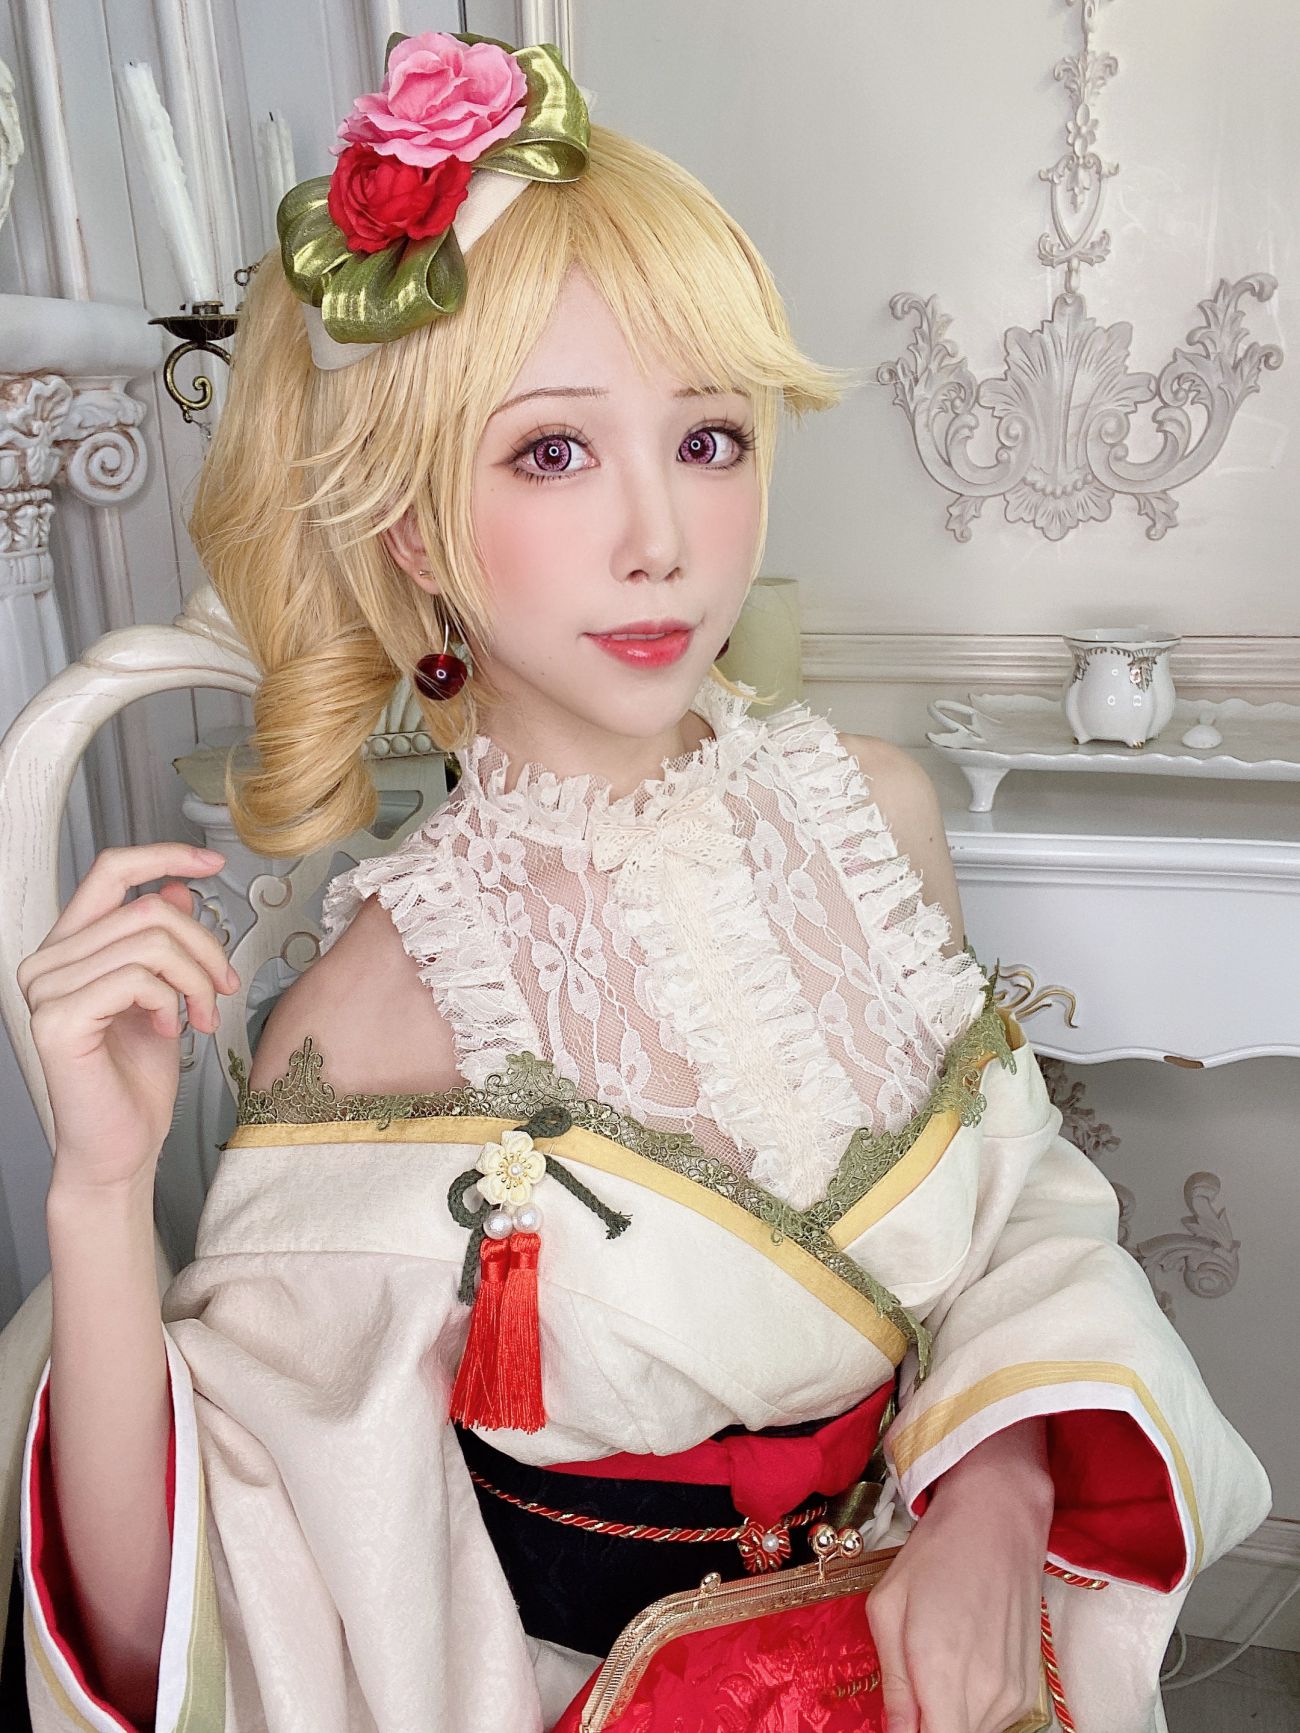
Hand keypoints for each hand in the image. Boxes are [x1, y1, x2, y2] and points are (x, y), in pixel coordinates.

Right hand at [18, 844, 238, 1193]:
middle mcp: (48, 961)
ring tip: (202, 1017)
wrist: (120, 1148)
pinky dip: (172, 1001)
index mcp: (70, 948)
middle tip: (224, 990)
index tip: (212, 863)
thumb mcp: (164, 996)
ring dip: (196, 980)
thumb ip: (161, 943)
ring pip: (152, 942)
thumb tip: (177, 888)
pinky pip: (139, 979)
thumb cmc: (137, 1082)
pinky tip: (170, 1031)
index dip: (164, 855)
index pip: (111, 871)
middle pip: (148, 909)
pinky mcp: (58, 1019)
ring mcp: (46, 989)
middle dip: (205, 948)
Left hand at [868, 1419, 1052, 1732]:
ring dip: (947, 1714)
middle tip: (910, 1685)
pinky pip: (992, 1720)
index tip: (901, 1718)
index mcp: (941, 1669)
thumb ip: (893, 1683)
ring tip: (935, 1664)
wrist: (998, 1521)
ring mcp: (1014, 1694)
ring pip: (972, 1731)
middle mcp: (985, 1691)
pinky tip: (961, 1664)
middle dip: (924, 1722)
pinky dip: (970, 1707)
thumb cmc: (935, 1555)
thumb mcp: (888, 1608)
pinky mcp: (1028, 1689)